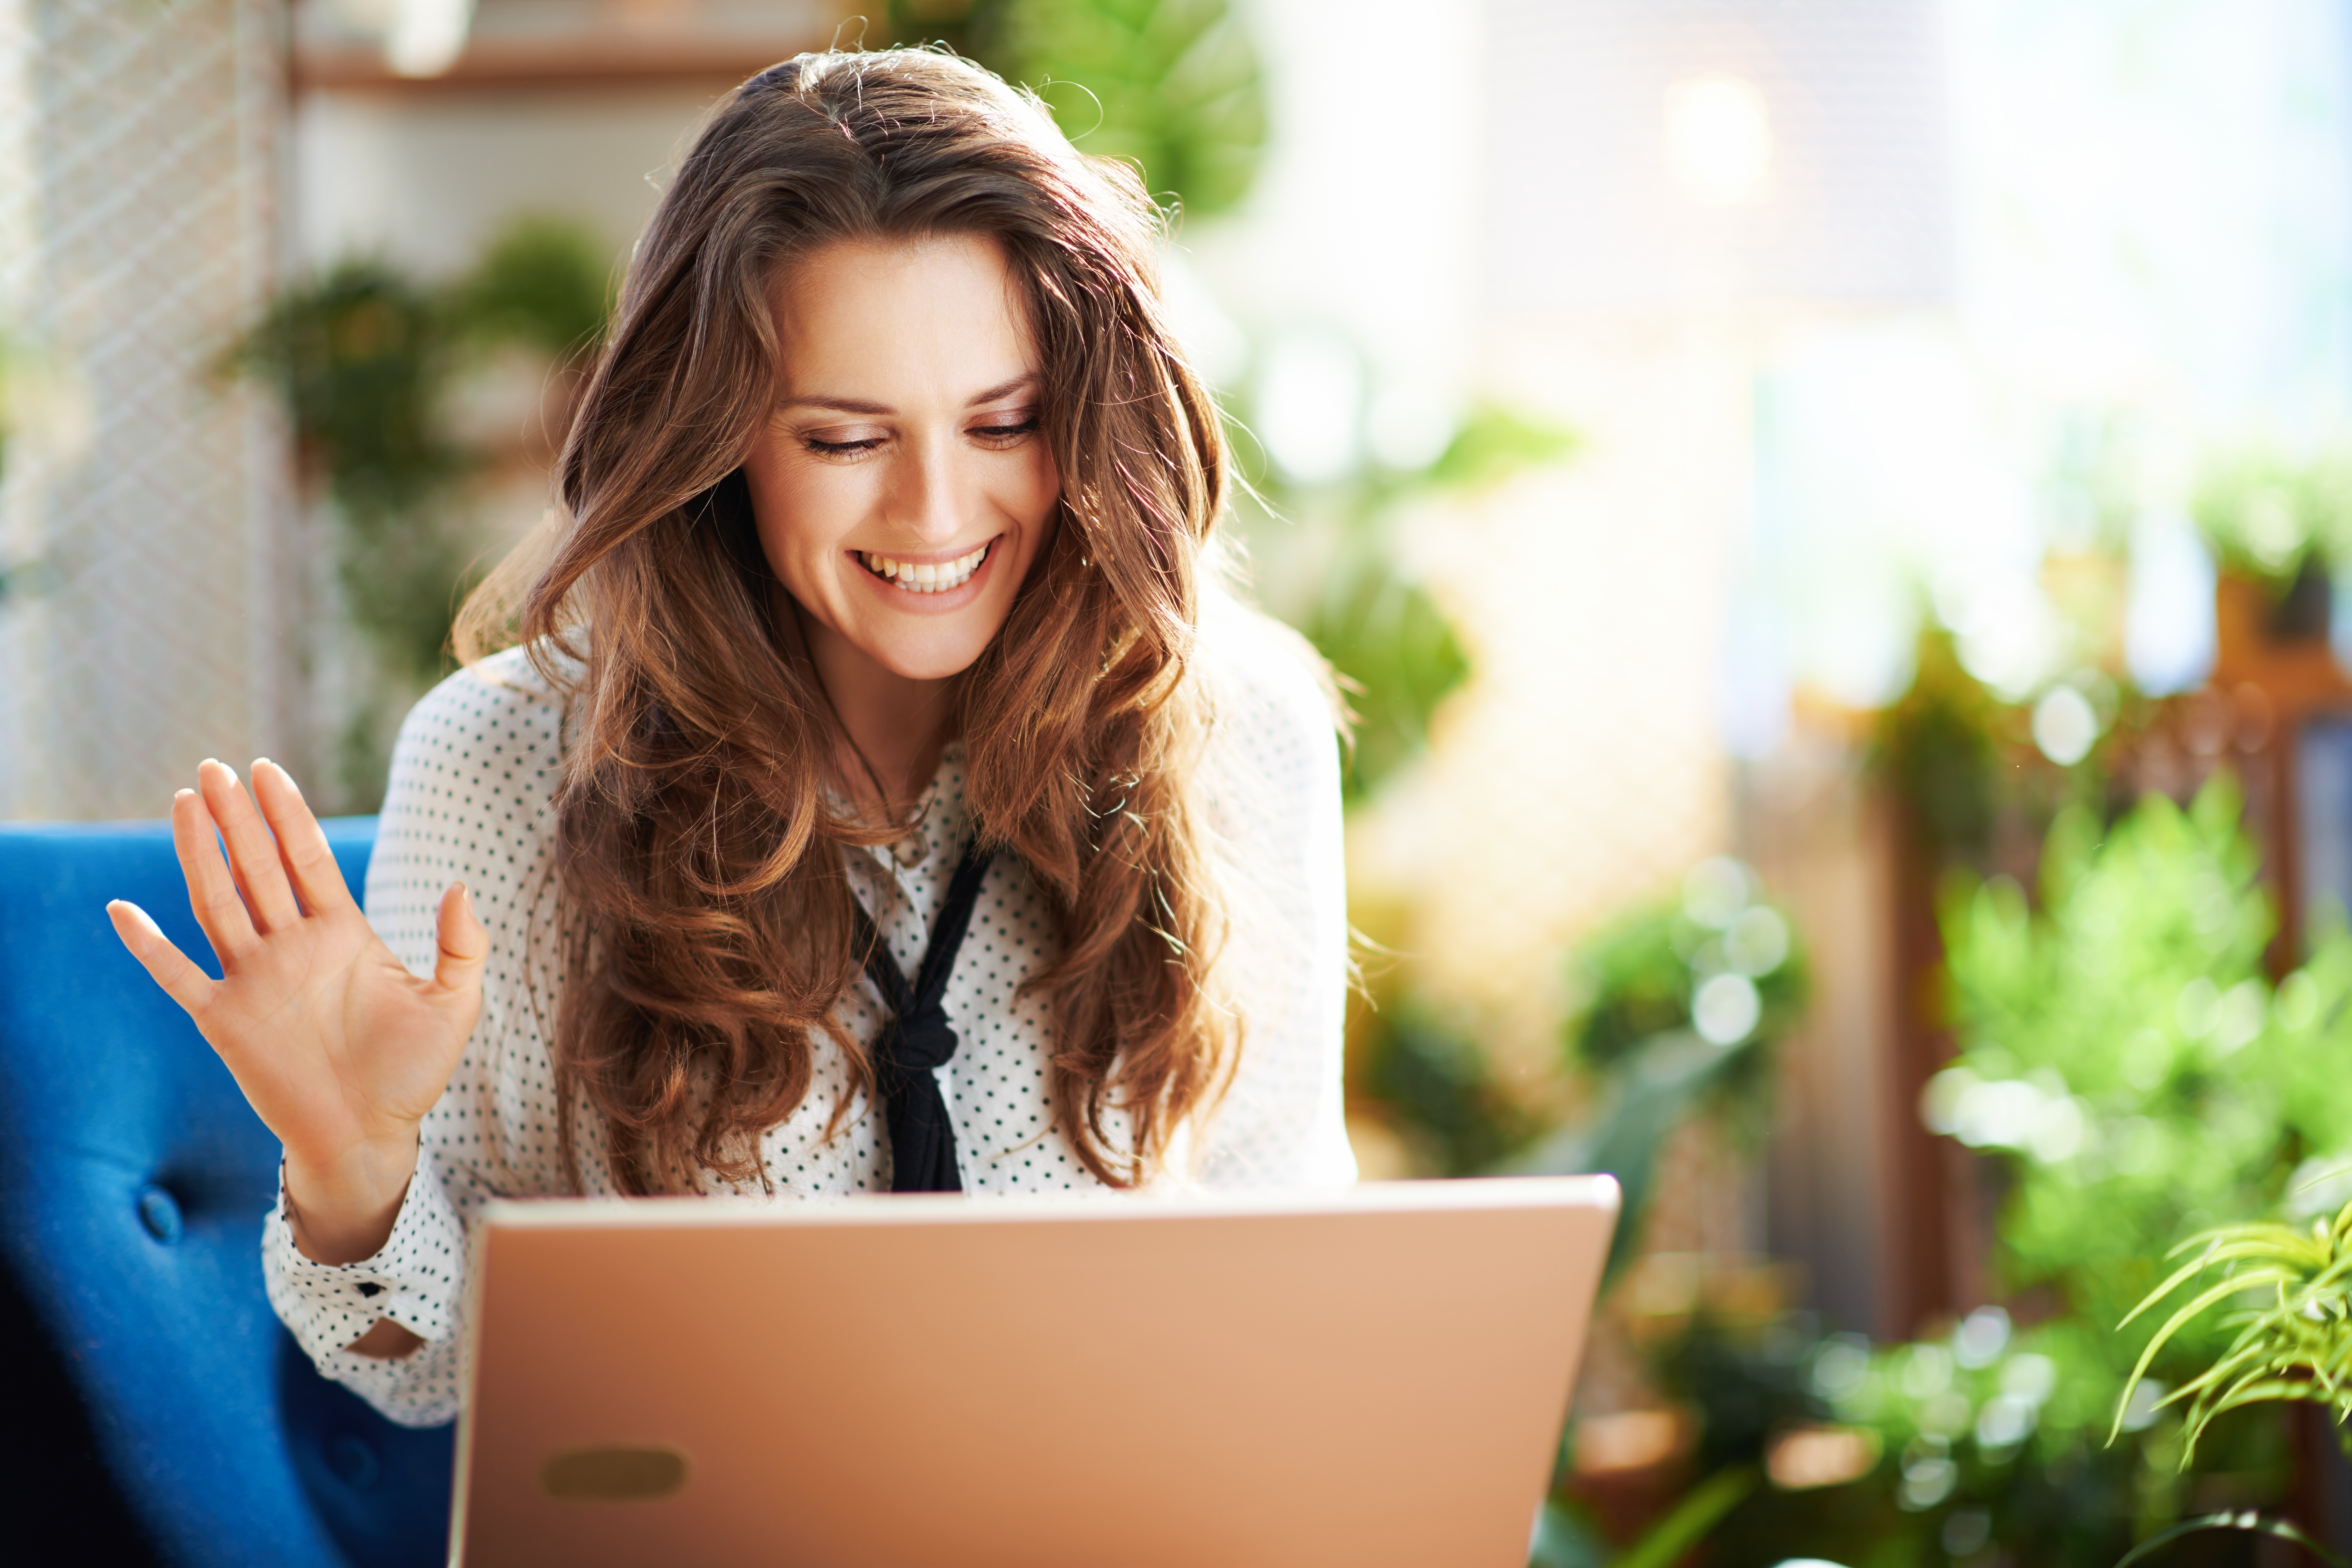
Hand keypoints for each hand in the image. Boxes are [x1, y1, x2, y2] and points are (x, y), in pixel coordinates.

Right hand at [108, 759, 485, 1265]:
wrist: (371, 1137)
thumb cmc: (414, 1074)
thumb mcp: (454, 1004)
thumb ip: (463, 945)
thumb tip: (460, 884)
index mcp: (342, 934)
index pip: (306, 858)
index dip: (287, 813)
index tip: (267, 769)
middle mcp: (292, 947)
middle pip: (256, 867)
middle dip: (236, 817)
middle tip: (213, 767)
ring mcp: (254, 980)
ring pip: (217, 903)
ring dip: (198, 854)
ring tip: (183, 802)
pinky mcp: (225, 1020)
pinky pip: (179, 976)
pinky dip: (150, 946)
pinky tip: (124, 910)